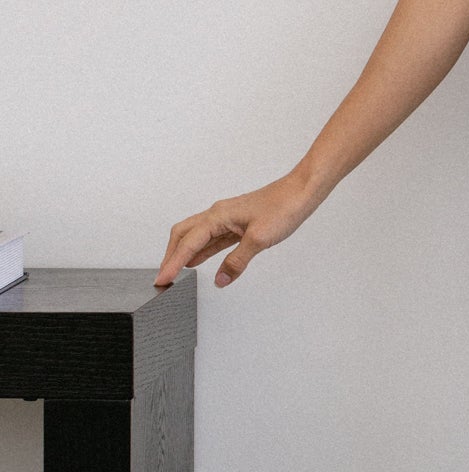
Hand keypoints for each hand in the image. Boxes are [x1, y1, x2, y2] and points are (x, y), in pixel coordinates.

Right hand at [154, 169, 321, 289]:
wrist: (301, 192)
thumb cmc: (283, 207)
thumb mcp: (259, 239)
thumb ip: (237, 261)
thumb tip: (221, 279)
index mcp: (218, 216)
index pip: (187, 243)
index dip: (173, 263)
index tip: (162, 278)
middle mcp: (218, 215)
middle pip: (183, 235)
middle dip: (171, 255)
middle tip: (164, 276)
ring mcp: (228, 218)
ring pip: (196, 236)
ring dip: (184, 253)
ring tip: (175, 271)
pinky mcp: (238, 223)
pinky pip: (213, 239)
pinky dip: (202, 250)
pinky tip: (199, 260)